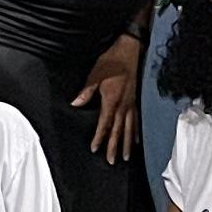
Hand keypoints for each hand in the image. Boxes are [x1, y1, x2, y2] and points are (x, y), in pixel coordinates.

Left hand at [74, 35, 141, 160]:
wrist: (129, 50)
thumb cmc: (111, 60)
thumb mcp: (96, 73)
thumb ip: (86, 90)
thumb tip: (75, 103)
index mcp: (112, 99)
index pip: (105, 123)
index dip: (100, 137)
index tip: (95, 149)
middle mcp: (123, 105)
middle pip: (118, 130)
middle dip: (114, 147)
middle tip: (111, 161)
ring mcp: (131, 103)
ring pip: (129, 128)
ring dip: (126, 144)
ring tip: (124, 158)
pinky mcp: (135, 100)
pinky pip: (136, 120)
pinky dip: (135, 132)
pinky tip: (135, 141)